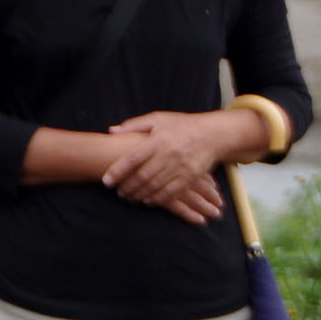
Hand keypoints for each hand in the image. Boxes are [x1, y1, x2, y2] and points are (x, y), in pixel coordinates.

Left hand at [103, 110, 229, 224]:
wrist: (213, 133)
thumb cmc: (182, 125)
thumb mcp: (159, 119)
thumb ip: (134, 125)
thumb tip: (111, 130)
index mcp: (158, 139)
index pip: (132, 158)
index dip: (118, 171)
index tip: (107, 181)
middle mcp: (169, 154)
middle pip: (142, 176)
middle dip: (127, 187)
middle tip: (119, 192)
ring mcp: (181, 167)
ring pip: (155, 187)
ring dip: (140, 195)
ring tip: (130, 197)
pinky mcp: (191, 176)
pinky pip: (171, 192)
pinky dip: (158, 199)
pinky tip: (149, 200)